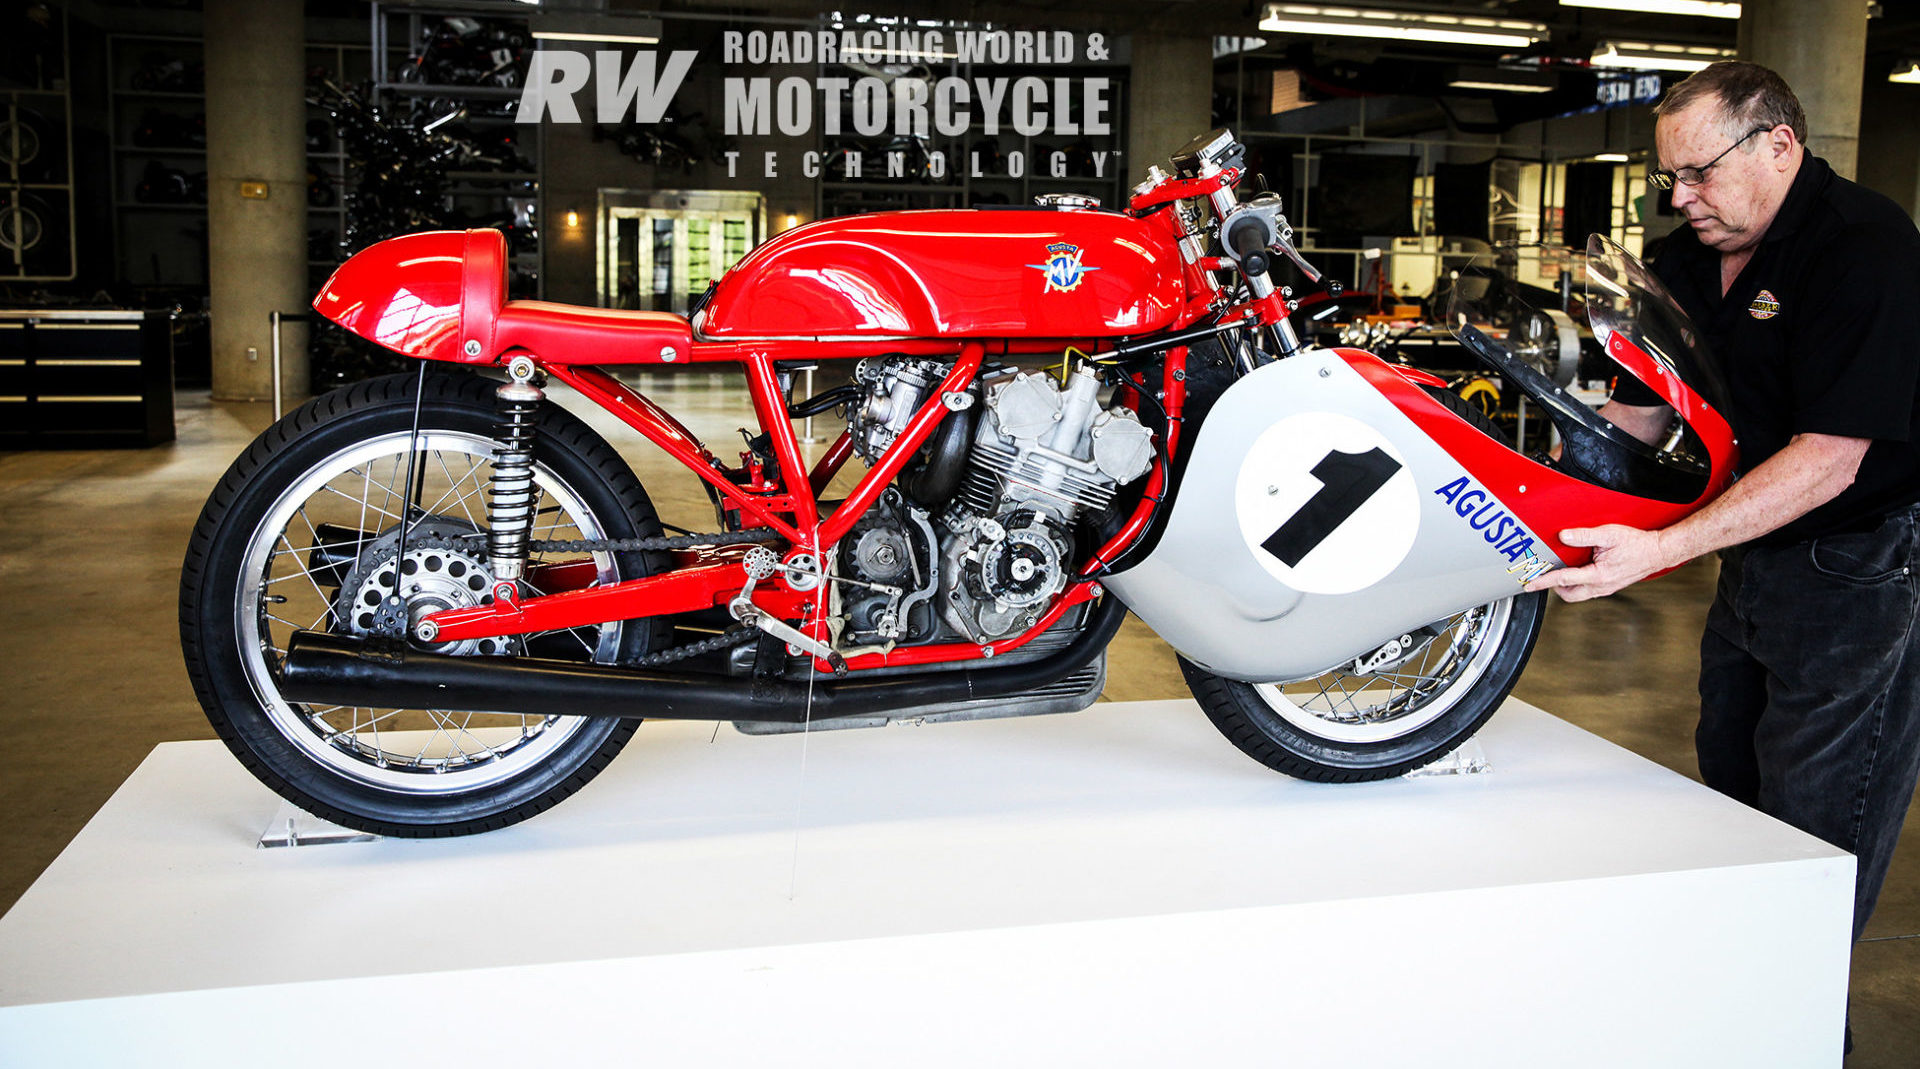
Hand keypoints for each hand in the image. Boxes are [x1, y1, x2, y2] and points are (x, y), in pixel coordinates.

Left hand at [1523, 525, 1673, 601]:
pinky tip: (1577, 571)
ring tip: (1558, 573)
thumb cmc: (1637, 544)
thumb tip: (1564, 536)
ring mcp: (1606, 589)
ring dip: (1566, 587)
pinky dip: (1577, 584)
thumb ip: (1585, 536)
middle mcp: (1601, 586)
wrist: (1659, 552)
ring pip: (1579, 594)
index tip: (1530, 584)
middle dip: (1553, 588)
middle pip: (1569, 595)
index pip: (1564, 580)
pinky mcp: (1610, 586)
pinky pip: (1588, 590)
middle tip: (1542, 577)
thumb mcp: (1609, 534)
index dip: (1544, 581)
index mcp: (1599, 575)